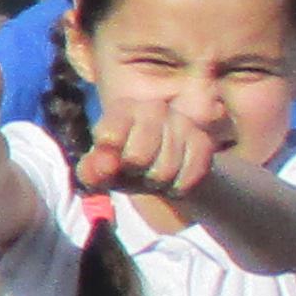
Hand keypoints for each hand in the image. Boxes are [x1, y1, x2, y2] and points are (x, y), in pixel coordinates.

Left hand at [80, 91, 220, 203]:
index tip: (109, 166)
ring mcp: (181, 122)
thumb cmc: (124, 165)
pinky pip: (190, 176)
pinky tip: (174, 180)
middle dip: (133, 175)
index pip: (109, 137)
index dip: (107, 161)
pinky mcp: (203, 140)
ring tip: (153, 175)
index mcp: (123, 109)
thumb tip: (105, 167)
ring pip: (164, 171)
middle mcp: (153, 108)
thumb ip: (92, 170)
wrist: (164, 165)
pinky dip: (178, 187)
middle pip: (137, 158)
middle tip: (135, 172)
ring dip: (157, 183)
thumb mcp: (101, 170)